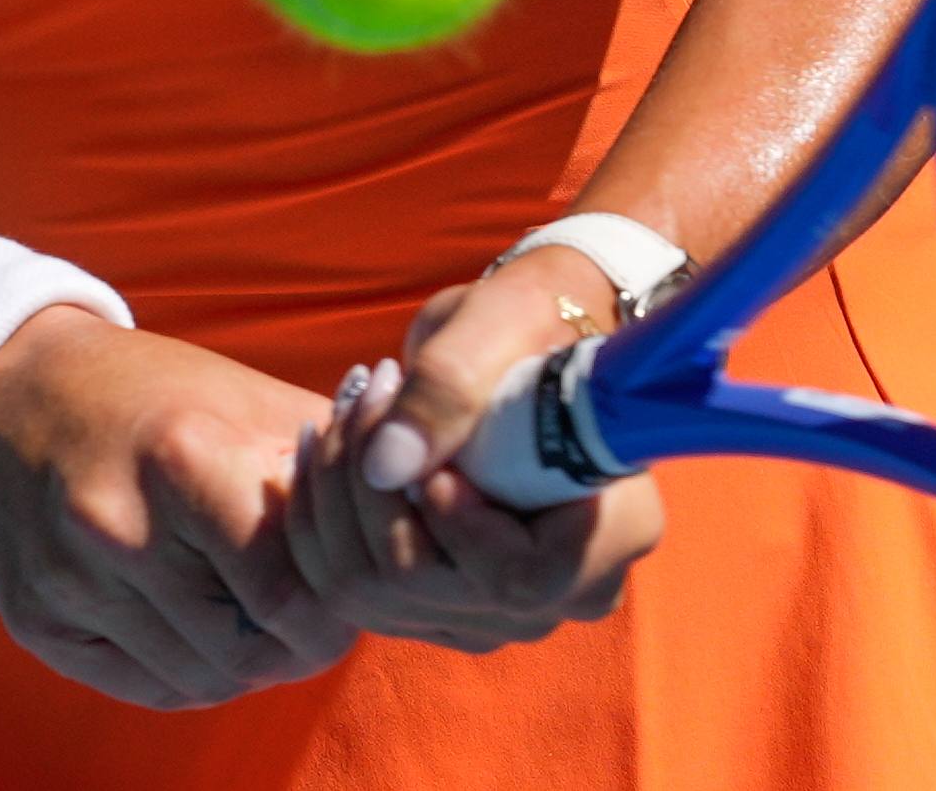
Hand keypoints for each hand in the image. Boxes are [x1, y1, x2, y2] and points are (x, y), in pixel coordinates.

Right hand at [0, 308, 357, 708]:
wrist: (10, 391)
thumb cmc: (154, 395)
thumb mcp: (247, 400)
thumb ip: (331, 461)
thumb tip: (411, 512)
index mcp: (182, 458)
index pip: (289, 593)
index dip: (334, 611)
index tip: (347, 599)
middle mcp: (116, 525)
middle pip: (247, 649)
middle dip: (297, 646)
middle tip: (311, 620)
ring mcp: (66, 578)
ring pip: (201, 680)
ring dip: (246, 665)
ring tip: (257, 620)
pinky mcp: (33, 619)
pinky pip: (145, 687)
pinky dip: (189, 673)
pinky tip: (200, 627)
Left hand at [283, 257, 663, 651]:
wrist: (514, 346)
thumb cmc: (525, 325)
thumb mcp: (497, 328)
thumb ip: (448, 389)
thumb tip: (386, 466)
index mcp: (615, 531)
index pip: (517, 579)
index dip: (456, 524)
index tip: (432, 455)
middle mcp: (564, 594)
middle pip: (428, 590)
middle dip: (369, 488)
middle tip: (366, 391)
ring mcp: (500, 612)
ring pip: (374, 596)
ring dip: (335, 496)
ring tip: (349, 406)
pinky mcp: (440, 606)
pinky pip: (351, 590)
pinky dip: (320, 517)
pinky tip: (323, 443)